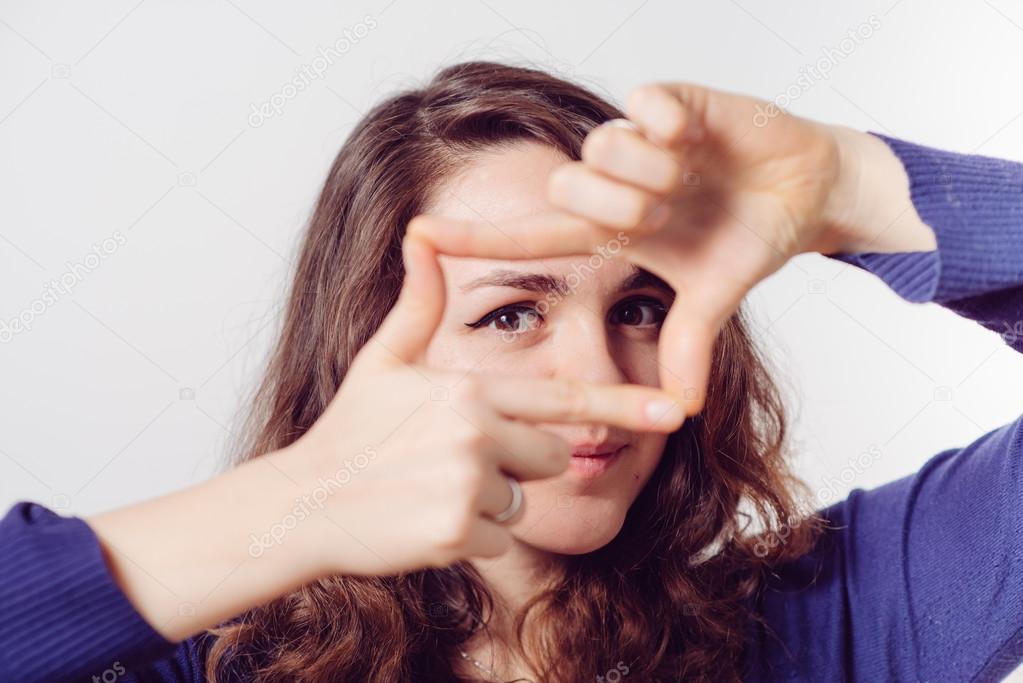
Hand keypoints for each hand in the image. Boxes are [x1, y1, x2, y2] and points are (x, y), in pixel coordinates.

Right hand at [275, 234, 683, 576]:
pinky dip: (470, 538)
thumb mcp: (383, 360)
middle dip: (517, 462)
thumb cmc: (348, 429)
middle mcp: (477, 433)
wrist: (304, 503)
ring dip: (490, 502)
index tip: (674, 411)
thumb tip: (421, 235)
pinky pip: (500, 540)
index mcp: (470, 388)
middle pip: (550, 455)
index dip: (622, 405)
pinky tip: (425, 520)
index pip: (564, 400)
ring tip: (432, 486)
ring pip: (524, 502)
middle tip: (452, 460)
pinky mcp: (456, 535)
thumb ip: (419, 302)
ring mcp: (467, 485)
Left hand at [408, 83, 934, 413]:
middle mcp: (612, 183)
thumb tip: (680, 412)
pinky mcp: (668, 99)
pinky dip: (673, 125)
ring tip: (691, 173)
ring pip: (603, 146)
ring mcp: (637, 140)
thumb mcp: (713, 296)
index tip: (417, 236)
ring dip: (655, 172)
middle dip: (624, 206)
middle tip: (669, 211)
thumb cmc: (748, 237)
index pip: (532, 238)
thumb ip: (687, 344)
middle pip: (567, 187)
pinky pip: (643, 105)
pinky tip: (696, 137)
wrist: (806, 189)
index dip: (476, 239)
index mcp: (611, 231)